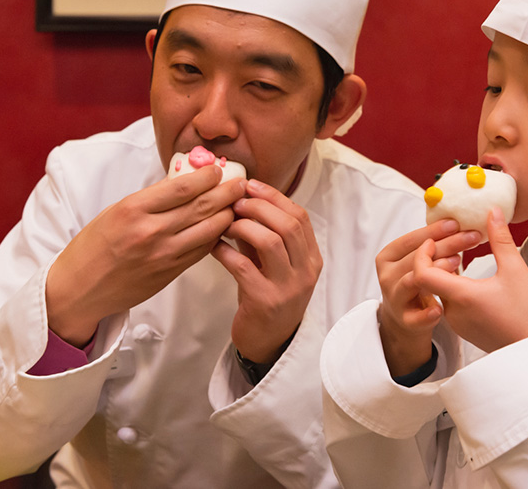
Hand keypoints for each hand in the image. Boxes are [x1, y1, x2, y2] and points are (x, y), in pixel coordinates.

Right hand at [46, 166, 245, 345]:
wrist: (79, 288)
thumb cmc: (94, 246)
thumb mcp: (116, 212)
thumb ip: (150, 199)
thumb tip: (183, 183)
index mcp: (134, 209)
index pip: (182, 187)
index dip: (206, 177)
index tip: (218, 169)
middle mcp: (151, 231)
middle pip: (201, 206)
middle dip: (226, 192)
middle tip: (241, 183)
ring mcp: (163, 254)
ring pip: (209, 229)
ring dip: (228, 214)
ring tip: (239, 203)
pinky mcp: (170, 272)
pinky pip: (202, 250)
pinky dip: (216, 236)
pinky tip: (224, 227)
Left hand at [212, 180, 321, 362]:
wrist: (268, 341)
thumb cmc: (268, 296)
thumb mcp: (272, 263)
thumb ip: (263, 234)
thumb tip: (242, 199)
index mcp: (312, 258)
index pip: (300, 216)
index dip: (274, 197)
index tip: (250, 186)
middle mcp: (306, 271)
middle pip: (288, 225)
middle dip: (258, 207)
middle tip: (234, 202)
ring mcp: (288, 287)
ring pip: (270, 241)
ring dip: (243, 226)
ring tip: (225, 223)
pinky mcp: (265, 301)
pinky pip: (244, 267)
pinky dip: (226, 252)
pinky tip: (215, 247)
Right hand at [375, 220, 480, 376]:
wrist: (406, 319)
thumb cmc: (417, 283)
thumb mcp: (419, 259)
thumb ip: (432, 242)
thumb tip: (460, 221)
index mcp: (389, 256)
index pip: (411, 239)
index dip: (433, 230)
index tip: (456, 222)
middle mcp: (387, 275)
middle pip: (416, 257)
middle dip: (445, 245)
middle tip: (471, 236)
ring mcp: (394, 298)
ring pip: (413, 281)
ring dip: (436, 271)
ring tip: (459, 263)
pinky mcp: (405, 320)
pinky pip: (415, 318)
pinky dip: (427, 314)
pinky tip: (441, 309)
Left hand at [413, 207, 527, 353]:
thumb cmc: (527, 313)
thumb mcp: (516, 270)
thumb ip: (500, 238)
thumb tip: (492, 211)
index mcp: (461, 296)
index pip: (421, 273)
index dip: (423, 253)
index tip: (435, 240)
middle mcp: (452, 311)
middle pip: (428, 280)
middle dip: (435, 257)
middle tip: (451, 242)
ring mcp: (455, 322)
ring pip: (437, 290)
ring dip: (444, 272)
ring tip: (459, 255)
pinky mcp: (462, 328)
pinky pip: (447, 302)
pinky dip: (451, 286)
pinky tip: (466, 276)